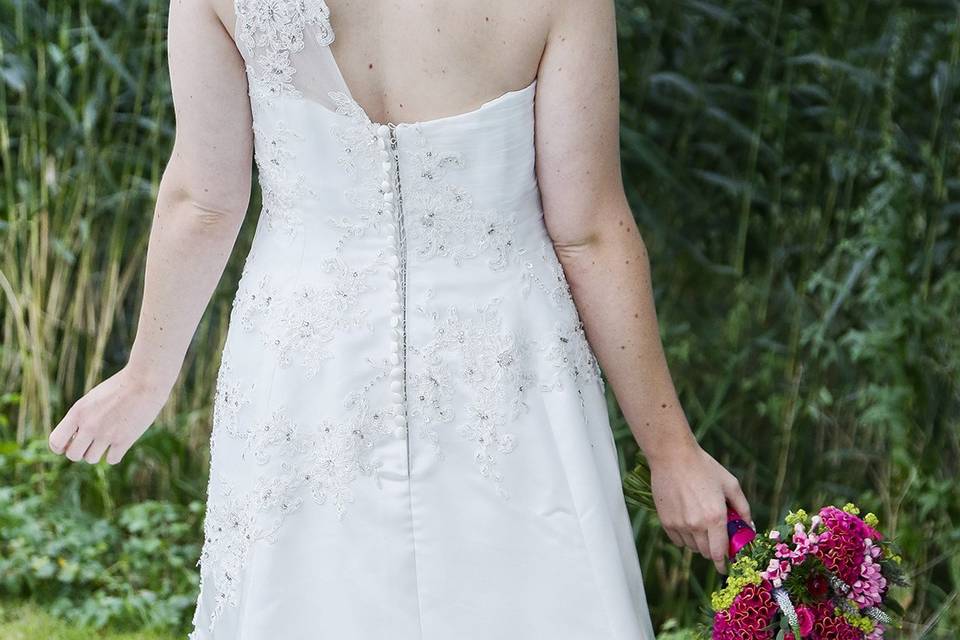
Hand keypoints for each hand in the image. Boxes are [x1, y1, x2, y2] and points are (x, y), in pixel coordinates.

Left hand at [48, 365, 171, 464]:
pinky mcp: (125, 440)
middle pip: (73, 455)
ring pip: (91, 459)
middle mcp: (89, 425)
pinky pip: (112, 460)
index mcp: (78, 412)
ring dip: (98, 453)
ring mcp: (107, 434)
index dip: (61, 447)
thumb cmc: (119, 387)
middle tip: (91, 442)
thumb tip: (74, 441)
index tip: (71, 442)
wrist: (145, 381)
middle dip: (80, 452)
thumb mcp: (92, 399)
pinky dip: (114, 454)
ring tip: (107, 440)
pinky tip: (120, 442)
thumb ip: (81, 418)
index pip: (55, 442)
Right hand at [649, 442, 751, 573]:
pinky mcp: (666, 521)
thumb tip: (749, 527)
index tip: (725, 567)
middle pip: (706, 553)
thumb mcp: (730, 484)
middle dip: (713, 550)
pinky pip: (678, 540)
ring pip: (691, 547)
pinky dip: (685, 537)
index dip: (723, 564)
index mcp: (715, 517)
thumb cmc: (704, 467)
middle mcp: (696, 525)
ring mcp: (679, 524)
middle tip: (716, 538)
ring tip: (701, 523)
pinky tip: (687, 521)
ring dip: (699, 542)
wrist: (672, 456)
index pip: (719, 553)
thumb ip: (743, 508)